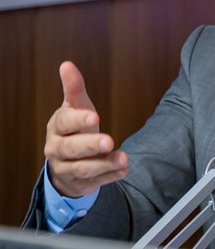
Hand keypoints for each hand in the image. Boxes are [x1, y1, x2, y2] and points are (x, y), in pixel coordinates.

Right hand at [44, 61, 127, 197]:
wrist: (66, 161)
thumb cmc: (75, 128)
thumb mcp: (76, 108)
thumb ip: (75, 89)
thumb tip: (66, 65)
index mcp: (57, 127)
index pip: (64, 122)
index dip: (78, 120)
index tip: (95, 117)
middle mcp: (57, 149)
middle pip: (71, 148)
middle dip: (90, 144)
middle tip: (109, 140)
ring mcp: (66, 168)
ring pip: (83, 169)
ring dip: (104, 164)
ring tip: (124, 158)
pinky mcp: (79, 184)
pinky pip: (94, 183)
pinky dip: (109, 176)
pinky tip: (123, 170)